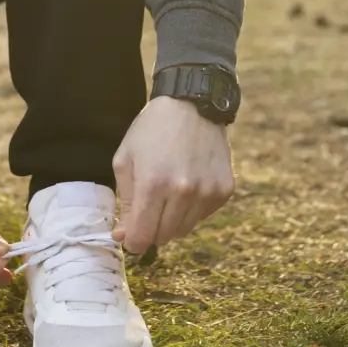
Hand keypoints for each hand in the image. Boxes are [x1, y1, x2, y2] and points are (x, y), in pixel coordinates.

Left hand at [112, 96, 233, 252]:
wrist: (192, 104)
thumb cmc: (152, 130)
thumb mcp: (125, 160)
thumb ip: (125, 203)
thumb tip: (124, 237)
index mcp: (153, 185)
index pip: (142, 238)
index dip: (133, 242)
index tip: (129, 235)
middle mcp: (183, 192)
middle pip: (163, 238)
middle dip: (151, 229)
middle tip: (148, 208)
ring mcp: (207, 192)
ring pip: (184, 230)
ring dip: (172, 220)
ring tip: (169, 192)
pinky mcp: (224, 190)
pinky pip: (203, 216)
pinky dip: (192, 209)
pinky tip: (188, 184)